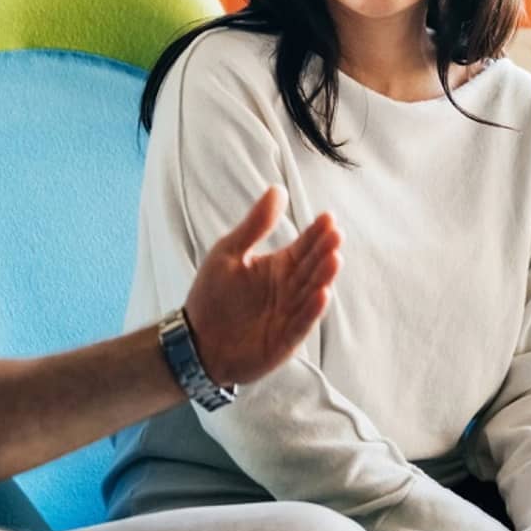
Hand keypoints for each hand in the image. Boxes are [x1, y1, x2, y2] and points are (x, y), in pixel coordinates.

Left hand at [181, 187, 341, 386]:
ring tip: (334, 259)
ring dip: (324, 278)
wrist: (195, 341)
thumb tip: (277, 189)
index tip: (328, 217)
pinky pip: (301, 323)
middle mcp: (290, 289)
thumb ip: (255, 225)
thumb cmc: (213, 295)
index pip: (303, 246)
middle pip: (312, 267)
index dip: (316, 233)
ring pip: (311, 293)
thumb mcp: (230, 252)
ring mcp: (290, 314)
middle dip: (325, 252)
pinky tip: (322, 294)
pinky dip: (312, 310)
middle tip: (335, 235)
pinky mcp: (285, 339)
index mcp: (280, 267)